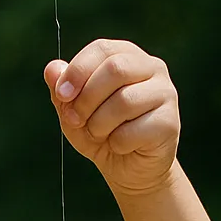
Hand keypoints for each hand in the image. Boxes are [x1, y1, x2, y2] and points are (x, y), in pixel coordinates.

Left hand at [43, 39, 179, 197]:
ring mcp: (166, 93)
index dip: (77, 71)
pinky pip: (133, 131)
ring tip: (100, 135)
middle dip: (86, 99)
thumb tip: (51, 69)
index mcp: (127, 56)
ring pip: (124, 101)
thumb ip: (62, 92)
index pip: (102, 49)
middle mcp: (152, 68)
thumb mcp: (74, 114)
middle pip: (115, 69)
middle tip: (76, 120)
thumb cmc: (102, 134)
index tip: (61, 96)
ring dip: (99, 125)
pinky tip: (121, 146)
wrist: (130, 170)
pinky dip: (117, 143)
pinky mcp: (170, 122)